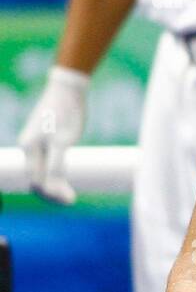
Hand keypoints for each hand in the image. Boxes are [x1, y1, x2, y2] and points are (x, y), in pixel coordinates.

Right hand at [18, 66, 89, 204]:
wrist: (68, 89)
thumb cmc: (66, 114)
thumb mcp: (63, 142)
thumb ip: (56, 166)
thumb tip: (52, 189)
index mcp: (29, 149)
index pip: (37, 181)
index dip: (52, 194)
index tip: (71, 201)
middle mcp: (28, 147)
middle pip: (35, 178)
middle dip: (51, 193)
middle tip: (71, 201)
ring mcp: (34, 142)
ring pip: (39, 171)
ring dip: (52, 185)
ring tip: (69, 196)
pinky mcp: (43, 138)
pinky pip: (44, 163)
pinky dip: (53, 175)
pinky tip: (64, 179)